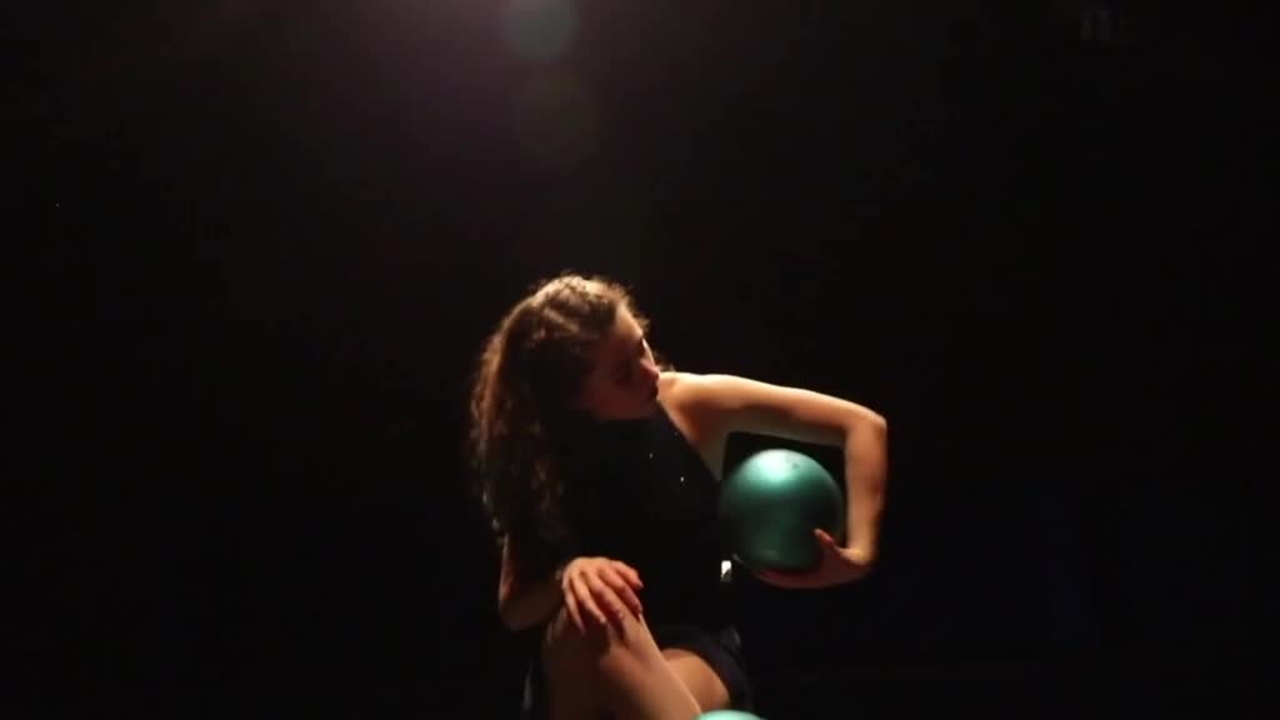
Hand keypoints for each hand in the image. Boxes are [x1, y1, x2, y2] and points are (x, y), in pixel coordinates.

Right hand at [559, 557, 643, 631]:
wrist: (572, 565)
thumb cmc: (599, 570)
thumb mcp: (613, 566)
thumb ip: (627, 574)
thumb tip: (640, 586)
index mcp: (602, 565)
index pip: (618, 580)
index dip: (629, 595)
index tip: (638, 609)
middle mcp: (587, 572)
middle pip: (601, 589)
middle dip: (612, 603)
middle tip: (622, 618)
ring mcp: (575, 581)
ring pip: (584, 597)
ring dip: (594, 610)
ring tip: (603, 622)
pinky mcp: (565, 590)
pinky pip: (570, 605)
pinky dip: (577, 617)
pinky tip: (583, 629)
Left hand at [754, 529, 873, 588]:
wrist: (858, 566)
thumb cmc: (847, 560)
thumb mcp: (838, 553)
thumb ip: (828, 544)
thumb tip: (817, 532)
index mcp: (809, 579)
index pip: (785, 580)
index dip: (771, 577)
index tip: (758, 570)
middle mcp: (806, 577)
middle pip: (781, 577)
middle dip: (766, 572)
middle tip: (749, 562)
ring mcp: (808, 573)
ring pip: (787, 569)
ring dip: (773, 564)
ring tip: (757, 551)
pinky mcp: (811, 567)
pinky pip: (795, 559)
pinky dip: (786, 552)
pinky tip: (779, 538)